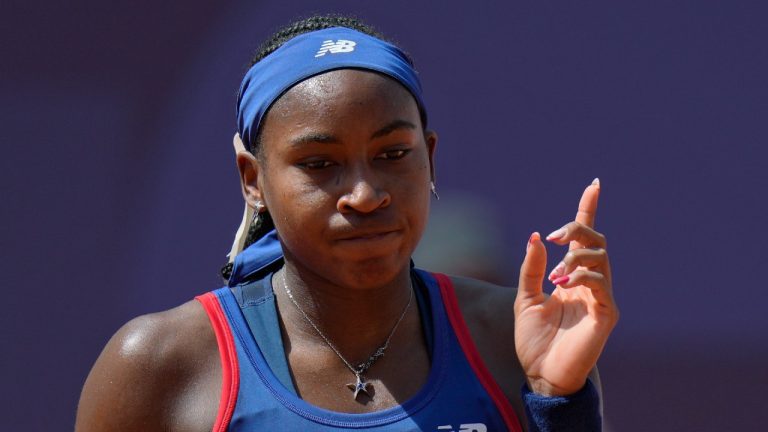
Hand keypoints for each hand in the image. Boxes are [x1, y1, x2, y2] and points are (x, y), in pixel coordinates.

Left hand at [514, 179, 618, 395]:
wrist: (541, 373)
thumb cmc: (534, 339)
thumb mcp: (525, 298)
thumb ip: (532, 268)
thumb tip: (538, 236)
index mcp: (571, 277)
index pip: (583, 238)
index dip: (588, 210)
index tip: (594, 184)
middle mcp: (590, 283)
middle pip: (595, 240)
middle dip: (576, 229)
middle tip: (553, 237)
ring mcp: (601, 297)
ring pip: (600, 257)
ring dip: (574, 258)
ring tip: (554, 277)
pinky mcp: (607, 314)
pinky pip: (602, 283)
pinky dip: (582, 276)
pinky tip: (563, 285)